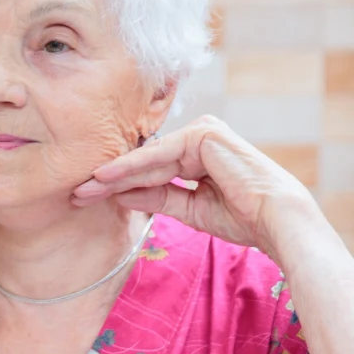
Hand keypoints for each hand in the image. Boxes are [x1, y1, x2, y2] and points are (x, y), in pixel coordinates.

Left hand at [70, 116, 318, 254]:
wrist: (276, 221)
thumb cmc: (243, 218)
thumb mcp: (189, 209)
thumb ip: (157, 198)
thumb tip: (120, 195)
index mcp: (198, 155)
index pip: (150, 171)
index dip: (119, 185)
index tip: (88, 198)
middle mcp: (199, 140)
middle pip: (144, 162)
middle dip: (109, 179)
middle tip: (77, 193)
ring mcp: (203, 133)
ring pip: (148, 159)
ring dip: (114, 175)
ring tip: (84, 188)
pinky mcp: (205, 133)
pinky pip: (160, 154)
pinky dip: (132, 166)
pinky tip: (106, 175)